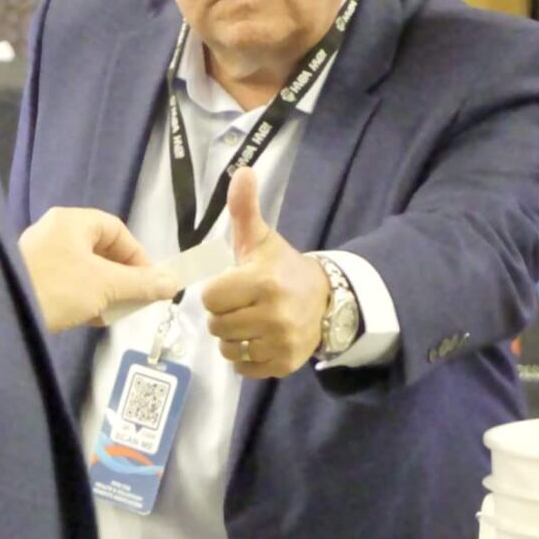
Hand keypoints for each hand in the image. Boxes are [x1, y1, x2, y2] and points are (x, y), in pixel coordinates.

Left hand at [19, 208, 176, 331]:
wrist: (2, 314)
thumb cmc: (58, 289)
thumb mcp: (106, 286)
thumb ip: (141, 283)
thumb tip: (174, 282)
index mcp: (71, 221)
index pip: (116, 230)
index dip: (138, 256)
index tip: (150, 283)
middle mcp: (54, 231)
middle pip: (100, 249)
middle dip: (121, 277)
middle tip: (133, 300)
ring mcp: (39, 254)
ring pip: (84, 268)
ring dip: (103, 290)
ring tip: (111, 312)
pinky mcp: (30, 277)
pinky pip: (66, 281)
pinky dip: (82, 296)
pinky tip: (88, 317)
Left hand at [201, 169, 328, 378]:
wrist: (326, 299)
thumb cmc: (283, 267)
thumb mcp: (261, 239)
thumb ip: (245, 208)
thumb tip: (242, 170)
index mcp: (263, 281)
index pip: (212, 298)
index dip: (218, 292)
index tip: (234, 286)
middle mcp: (274, 314)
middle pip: (217, 325)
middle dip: (224, 315)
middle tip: (242, 305)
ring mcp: (281, 342)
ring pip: (227, 348)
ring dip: (232, 338)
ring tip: (249, 322)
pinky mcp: (284, 363)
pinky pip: (243, 368)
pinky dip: (245, 356)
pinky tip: (258, 339)